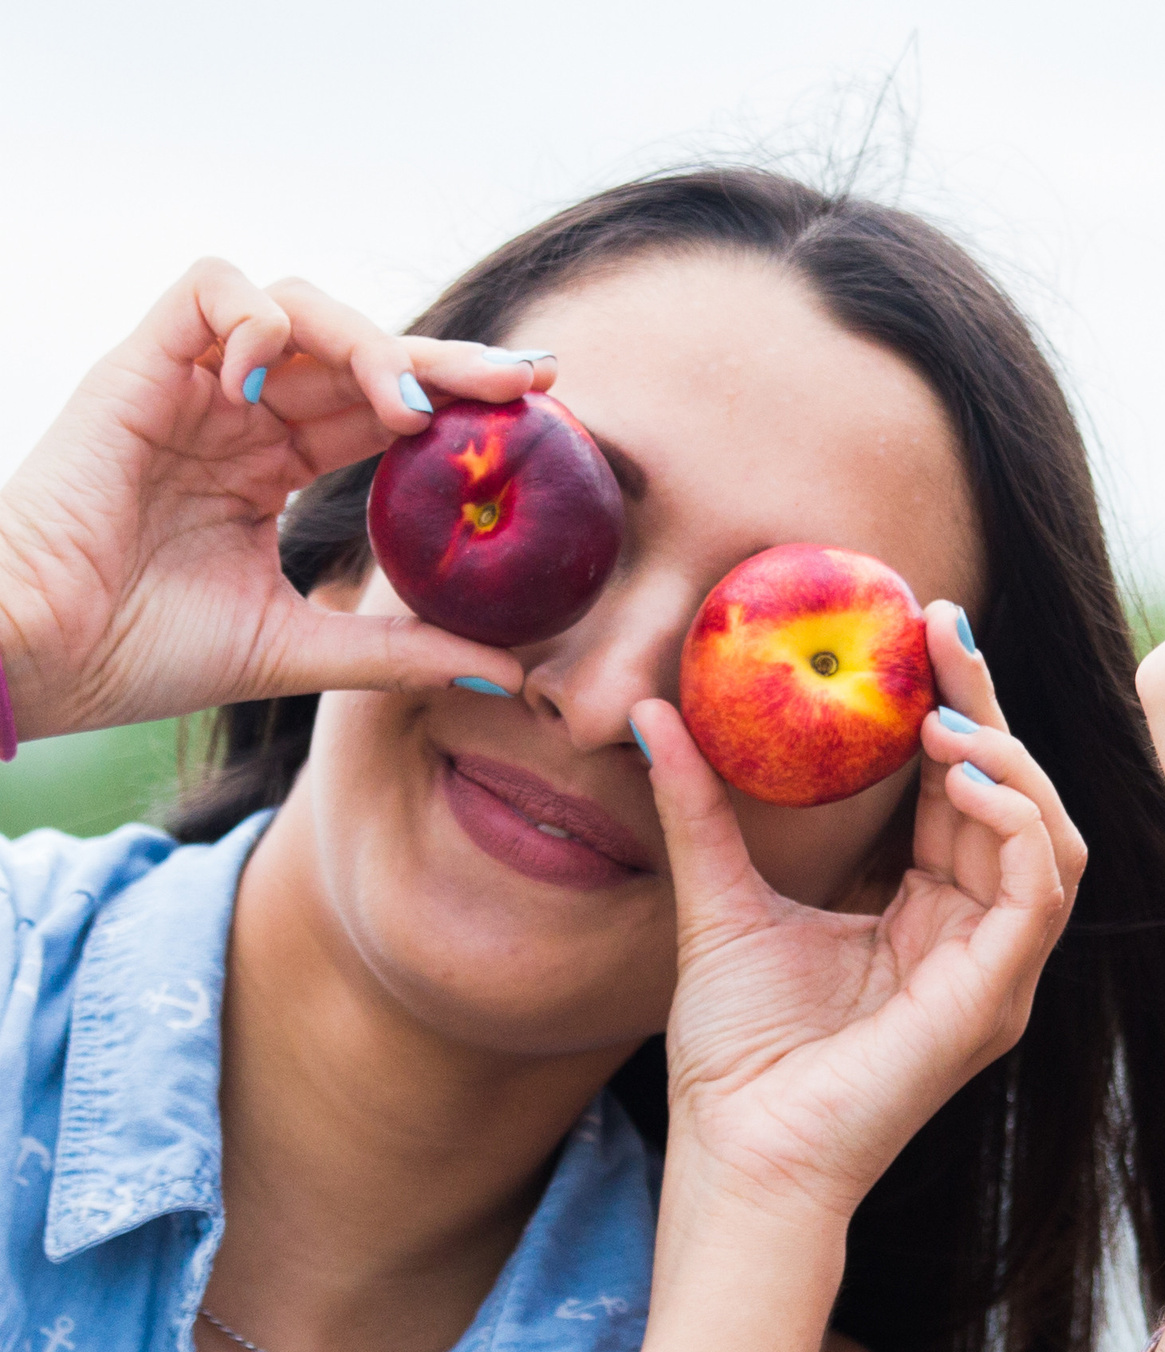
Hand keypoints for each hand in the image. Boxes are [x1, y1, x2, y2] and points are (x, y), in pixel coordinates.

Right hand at [0, 259, 547, 739]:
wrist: (40, 659)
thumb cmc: (143, 655)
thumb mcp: (299, 652)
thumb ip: (401, 652)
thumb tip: (512, 675)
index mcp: (275, 468)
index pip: (384, 412)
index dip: (459, 400)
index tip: (542, 407)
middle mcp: (242, 415)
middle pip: (360, 351)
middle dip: (447, 358)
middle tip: (527, 380)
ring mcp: (193, 386)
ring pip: (297, 305)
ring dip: (365, 340)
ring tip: (404, 407)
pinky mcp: (138, 365)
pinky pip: (208, 290)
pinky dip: (258, 318)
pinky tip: (278, 387)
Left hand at [635, 604, 1081, 1238]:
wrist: (738, 1158)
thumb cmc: (735, 1060)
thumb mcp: (718, 905)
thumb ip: (700, 813)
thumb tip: (656, 715)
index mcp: (929, 915)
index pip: (961, 791)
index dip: (951, 707)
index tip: (918, 630)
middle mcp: (976, 938)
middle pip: (1014, 797)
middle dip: (987, 706)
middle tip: (942, 629)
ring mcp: (996, 971)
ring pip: (1050, 835)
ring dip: (1008, 761)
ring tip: (942, 717)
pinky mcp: (996, 997)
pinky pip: (1039, 890)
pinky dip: (1015, 823)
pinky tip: (962, 778)